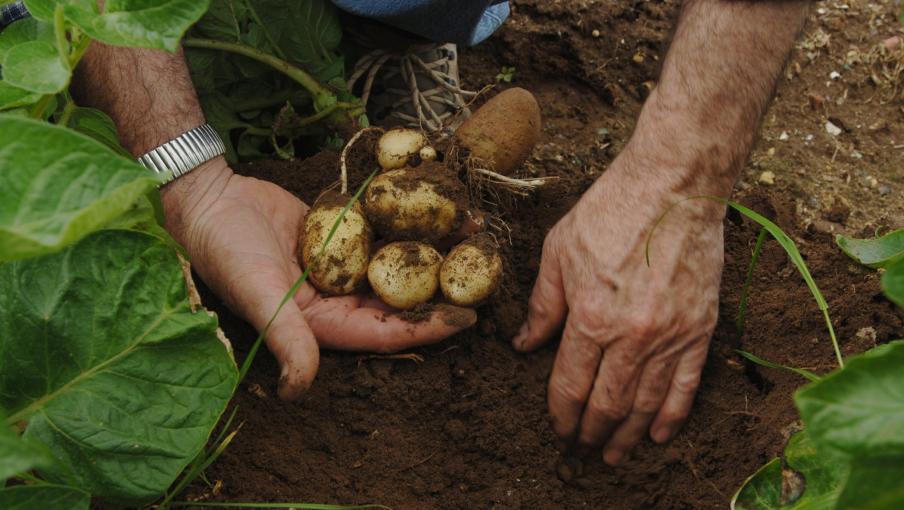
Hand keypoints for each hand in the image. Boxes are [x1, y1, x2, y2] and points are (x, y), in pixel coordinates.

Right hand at [163, 158, 475, 400]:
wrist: (208, 199)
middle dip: (442, 288)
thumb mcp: (259, 295)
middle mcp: (339, 298)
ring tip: (473, 234)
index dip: (427, 326)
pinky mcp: (342, 233)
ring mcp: (343, 264)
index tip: (468, 317)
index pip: (385, 331)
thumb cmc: (227, 251)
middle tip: (485, 275)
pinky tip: (438, 206)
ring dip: (433, 249)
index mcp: (325, 323)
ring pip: (397, 262)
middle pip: (400, 297)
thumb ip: (287, 339)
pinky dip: (408, 220)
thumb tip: (299, 391)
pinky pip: (382, 230)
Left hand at [512, 149, 723, 464]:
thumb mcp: (559, 252)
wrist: (676, 186)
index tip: (558, 428)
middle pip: (607, 403)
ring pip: (645, 403)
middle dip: (590, 432)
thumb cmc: (611, 210)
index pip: (570, 384)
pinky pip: (687, 386)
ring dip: (626, 435)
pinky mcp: (700, 330)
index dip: (561, 414)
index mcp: (590, 317)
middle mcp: (631, 336)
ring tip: (614, 454)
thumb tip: (525, 344)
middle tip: (581, 449)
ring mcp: (670, 336)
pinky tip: (658, 434)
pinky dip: (672, 415)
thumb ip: (542, 305)